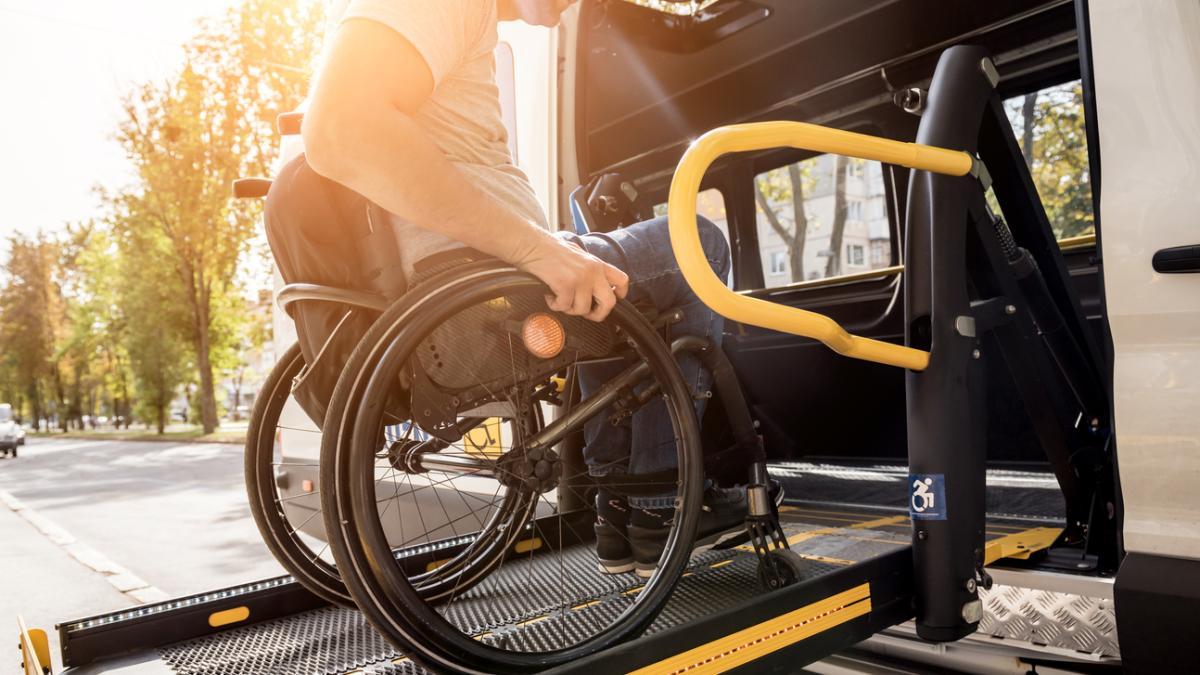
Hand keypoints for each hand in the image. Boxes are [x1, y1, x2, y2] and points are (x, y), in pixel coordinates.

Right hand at [510, 231, 628, 320]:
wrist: (533, 245)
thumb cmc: (551, 250)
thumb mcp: (578, 256)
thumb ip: (590, 270)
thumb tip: (593, 288)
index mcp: (598, 264)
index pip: (622, 281)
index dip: (620, 295)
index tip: (610, 301)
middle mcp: (593, 271)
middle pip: (609, 302)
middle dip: (598, 314)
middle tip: (586, 314)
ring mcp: (581, 279)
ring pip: (583, 309)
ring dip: (569, 309)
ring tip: (559, 299)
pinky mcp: (566, 285)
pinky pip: (564, 306)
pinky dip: (555, 305)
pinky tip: (549, 296)